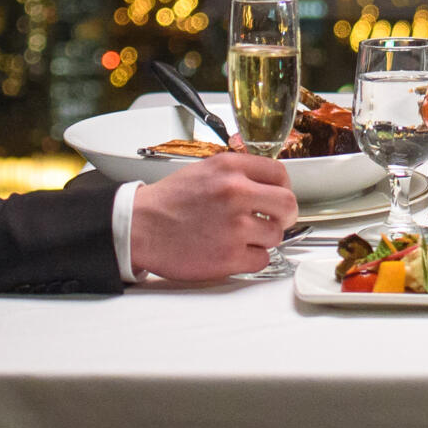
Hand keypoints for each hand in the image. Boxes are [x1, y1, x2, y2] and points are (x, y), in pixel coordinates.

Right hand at [130, 152, 297, 280]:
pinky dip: (251, 258)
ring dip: (263, 238)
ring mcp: (234, 226)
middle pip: (288, 205)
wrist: (139, 227)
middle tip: (274, 220)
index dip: (283, 188)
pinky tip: (232, 251)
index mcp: (229, 168)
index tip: (277, 197)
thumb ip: (238, 174)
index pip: (280, 173)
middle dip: (284, 215)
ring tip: (239, 236)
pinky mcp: (229, 256)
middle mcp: (235, 193)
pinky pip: (261, 259)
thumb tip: (269, 184)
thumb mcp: (204, 171)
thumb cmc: (168, 202)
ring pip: (276, 235)